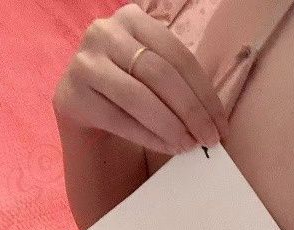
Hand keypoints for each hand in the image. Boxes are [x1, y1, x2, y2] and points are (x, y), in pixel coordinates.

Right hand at [52, 2, 228, 155]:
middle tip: (209, 139)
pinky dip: (148, 136)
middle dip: (191, 111)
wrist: (82, 107)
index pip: (178, 56)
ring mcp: (85, 63)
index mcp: (132, 18)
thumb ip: (177, 82)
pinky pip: (119, 119)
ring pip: (139, 97)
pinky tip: (167, 147)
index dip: (204, 93)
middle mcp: (105, 32)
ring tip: (189, 146)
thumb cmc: (126, 89)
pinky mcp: (72, 95)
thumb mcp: (150, 72)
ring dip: (170, 126)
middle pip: (160, 74)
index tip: (221, 124)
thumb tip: (214, 120)